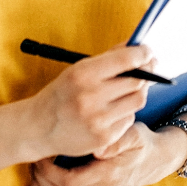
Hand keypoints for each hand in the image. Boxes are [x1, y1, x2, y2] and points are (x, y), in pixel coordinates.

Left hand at [24, 122, 186, 185]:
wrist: (156, 160)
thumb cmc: (142, 143)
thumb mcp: (135, 135)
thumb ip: (118, 139)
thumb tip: (99, 148)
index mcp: (107, 175)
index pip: (68, 182)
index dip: (49, 172)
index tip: (42, 155)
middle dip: (41, 181)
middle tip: (32, 162)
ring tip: (31, 174)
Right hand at [27, 44, 153, 159]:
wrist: (38, 127)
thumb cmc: (61, 94)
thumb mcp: (78, 70)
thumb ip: (108, 58)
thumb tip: (136, 47)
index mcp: (83, 74)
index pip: (126, 59)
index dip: (143, 54)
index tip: (148, 52)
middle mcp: (90, 97)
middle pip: (137, 81)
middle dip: (146, 73)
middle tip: (148, 68)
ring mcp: (98, 120)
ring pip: (138, 100)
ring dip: (137, 92)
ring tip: (129, 89)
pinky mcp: (104, 138)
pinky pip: (129, 119)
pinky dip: (126, 112)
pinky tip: (113, 110)